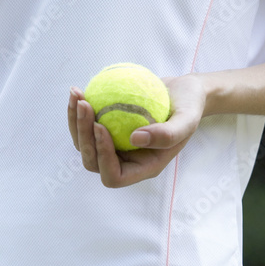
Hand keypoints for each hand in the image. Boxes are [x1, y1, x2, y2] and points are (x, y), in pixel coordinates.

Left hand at [67, 74, 207, 186]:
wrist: (183, 92)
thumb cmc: (189, 106)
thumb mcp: (187, 119)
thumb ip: (168, 134)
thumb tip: (135, 139)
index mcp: (143, 167)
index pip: (114, 176)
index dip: (103, 157)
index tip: (101, 126)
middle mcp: (126, 160)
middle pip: (93, 160)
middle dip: (83, 136)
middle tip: (85, 104)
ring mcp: (115, 145)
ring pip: (84, 142)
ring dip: (75, 121)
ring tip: (77, 94)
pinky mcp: (108, 127)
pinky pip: (86, 124)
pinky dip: (79, 109)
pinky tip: (78, 90)